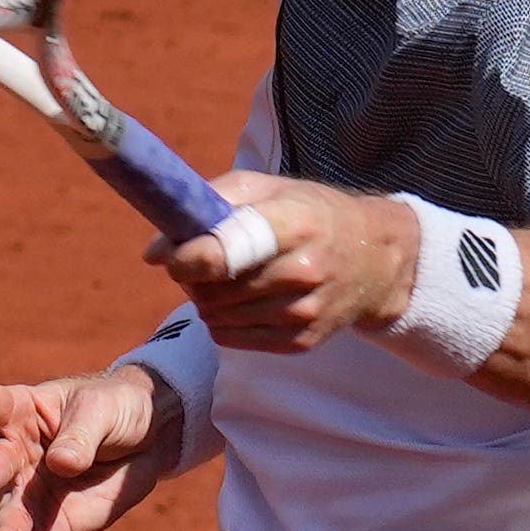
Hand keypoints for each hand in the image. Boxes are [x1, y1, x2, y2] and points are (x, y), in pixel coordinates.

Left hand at [150, 170, 416, 351]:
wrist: (375, 259)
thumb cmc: (311, 214)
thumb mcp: (266, 188)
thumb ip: (206, 206)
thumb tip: (154, 252)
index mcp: (293, 224)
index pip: (221, 253)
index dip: (184, 257)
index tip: (172, 253)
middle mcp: (303, 271)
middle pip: (212, 290)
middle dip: (194, 276)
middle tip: (205, 261)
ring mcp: (304, 312)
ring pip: (216, 316)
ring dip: (206, 299)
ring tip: (229, 278)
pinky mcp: (301, 342)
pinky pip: (230, 338)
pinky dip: (223, 321)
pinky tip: (242, 300)